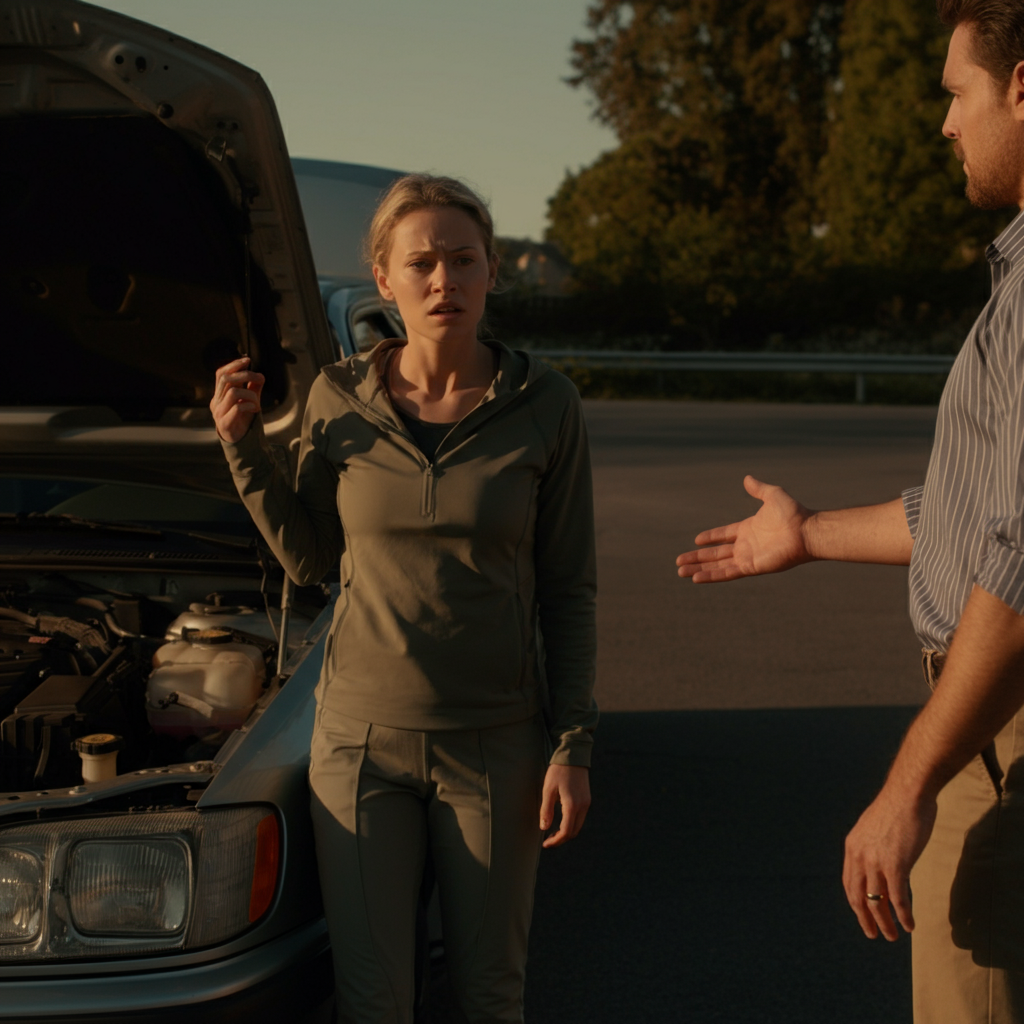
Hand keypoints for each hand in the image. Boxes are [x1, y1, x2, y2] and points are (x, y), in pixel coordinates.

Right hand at [211, 356, 263, 442]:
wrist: (239, 442)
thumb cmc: (243, 420)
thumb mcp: (249, 401)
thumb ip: (253, 389)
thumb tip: (260, 375)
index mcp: (219, 394)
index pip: (221, 374)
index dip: (233, 364)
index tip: (247, 360)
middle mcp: (216, 402)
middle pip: (226, 379)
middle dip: (245, 374)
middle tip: (259, 378)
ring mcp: (218, 413)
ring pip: (233, 392)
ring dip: (250, 394)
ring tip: (257, 402)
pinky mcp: (224, 423)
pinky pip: (237, 408)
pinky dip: (249, 405)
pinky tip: (255, 409)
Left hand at [540, 764, 590, 847]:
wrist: (573, 756)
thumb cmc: (558, 771)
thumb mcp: (548, 789)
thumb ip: (546, 810)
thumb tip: (544, 828)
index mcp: (572, 805)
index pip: (566, 832)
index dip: (556, 841)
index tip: (546, 844)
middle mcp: (583, 806)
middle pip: (574, 831)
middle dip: (561, 838)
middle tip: (548, 839)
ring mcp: (586, 803)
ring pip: (578, 825)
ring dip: (567, 831)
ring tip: (553, 831)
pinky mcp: (587, 799)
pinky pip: (580, 817)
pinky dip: (571, 823)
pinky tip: (561, 820)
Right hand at [676, 475, 813, 581]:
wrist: (805, 531)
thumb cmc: (793, 513)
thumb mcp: (773, 495)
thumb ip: (758, 489)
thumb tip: (747, 478)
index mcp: (748, 529)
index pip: (724, 534)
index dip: (711, 537)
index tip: (696, 540)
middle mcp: (745, 545)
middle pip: (716, 553)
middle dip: (697, 557)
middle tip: (679, 561)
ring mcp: (747, 557)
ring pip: (717, 565)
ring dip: (699, 568)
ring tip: (681, 572)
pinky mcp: (750, 567)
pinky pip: (727, 573)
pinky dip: (711, 575)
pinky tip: (696, 578)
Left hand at [842, 784, 936, 940]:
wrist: (908, 793)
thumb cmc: (897, 808)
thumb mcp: (874, 828)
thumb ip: (872, 846)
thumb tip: (879, 861)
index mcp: (852, 846)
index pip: (849, 883)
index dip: (856, 903)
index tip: (863, 916)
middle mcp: (859, 856)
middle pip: (858, 896)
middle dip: (865, 919)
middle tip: (873, 934)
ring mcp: (876, 861)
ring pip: (877, 902)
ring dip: (885, 923)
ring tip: (893, 936)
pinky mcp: (896, 865)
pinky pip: (898, 898)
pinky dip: (903, 915)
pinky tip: (910, 925)